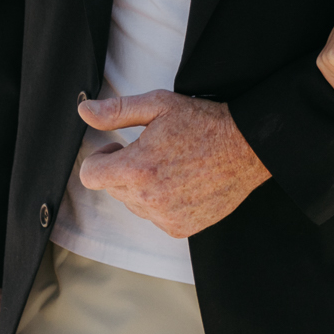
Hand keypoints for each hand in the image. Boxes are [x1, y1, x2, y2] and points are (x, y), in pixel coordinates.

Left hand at [78, 91, 270, 236]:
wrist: (248, 147)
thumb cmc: (204, 123)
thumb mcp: (159, 105)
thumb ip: (117, 111)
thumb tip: (85, 111)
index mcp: (137, 168)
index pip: (90, 176)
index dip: (100, 159)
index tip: (118, 149)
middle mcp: (148, 199)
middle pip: (113, 189)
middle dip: (124, 171)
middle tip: (152, 152)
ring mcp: (165, 217)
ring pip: (135, 204)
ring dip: (144, 188)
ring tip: (172, 167)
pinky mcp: (180, 228)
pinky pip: (156, 217)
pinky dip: (163, 203)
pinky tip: (183, 183)